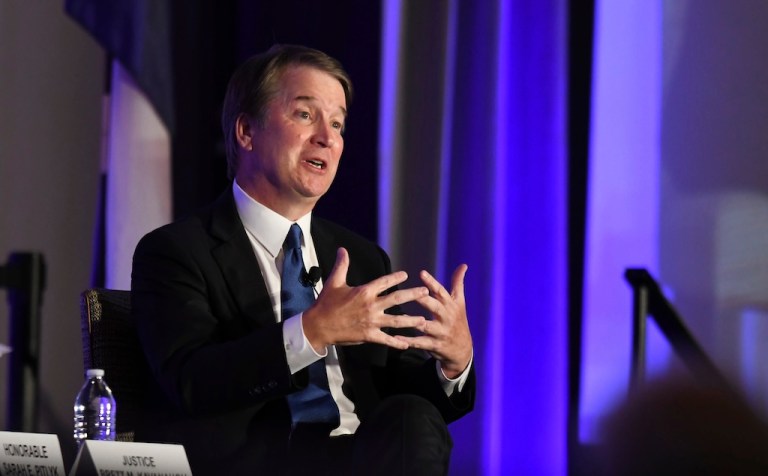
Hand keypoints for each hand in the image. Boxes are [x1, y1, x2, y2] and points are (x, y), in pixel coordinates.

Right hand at [301, 247, 427, 351]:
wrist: (318, 326)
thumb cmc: (326, 303)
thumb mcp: (334, 282)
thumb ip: (341, 265)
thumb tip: (342, 249)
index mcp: (364, 291)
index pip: (385, 282)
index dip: (396, 277)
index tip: (406, 275)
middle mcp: (371, 306)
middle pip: (397, 299)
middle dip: (413, 295)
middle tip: (425, 292)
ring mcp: (371, 322)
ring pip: (396, 321)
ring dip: (411, 321)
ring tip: (423, 320)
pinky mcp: (369, 336)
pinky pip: (386, 340)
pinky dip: (397, 343)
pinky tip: (406, 344)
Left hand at [396, 264, 471, 378]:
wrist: (463, 349)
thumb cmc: (457, 320)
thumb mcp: (460, 302)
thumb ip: (458, 283)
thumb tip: (463, 265)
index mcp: (451, 305)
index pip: (441, 292)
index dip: (432, 282)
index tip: (422, 273)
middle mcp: (446, 317)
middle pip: (434, 307)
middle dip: (424, 301)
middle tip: (412, 293)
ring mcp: (441, 332)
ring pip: (426, 326)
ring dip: (414, 322)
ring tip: (400, 317)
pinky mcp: (435, 345)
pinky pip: (420, 343)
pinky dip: (409, 341)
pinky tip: (396, 337)